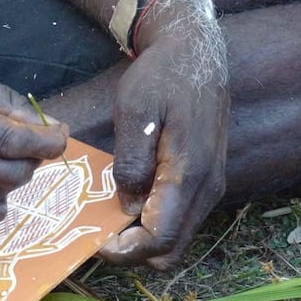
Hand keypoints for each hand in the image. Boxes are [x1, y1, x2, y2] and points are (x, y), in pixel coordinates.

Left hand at [99, 21, 229, 268]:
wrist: (193, 50)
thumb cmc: (162, 75)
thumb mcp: (136, 111)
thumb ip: (133, 162)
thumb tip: (129, 205)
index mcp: (189, 175)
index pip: (158, 238)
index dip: (123, 250)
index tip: (92, 240)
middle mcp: (207, 189)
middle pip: (169, 250)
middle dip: (131, 250)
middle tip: (96, 230)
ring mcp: (209, 186)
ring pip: (175, 237)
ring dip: (140, 237)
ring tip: (104, 215)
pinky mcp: (204, 180)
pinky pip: (178, 218)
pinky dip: (151, 222)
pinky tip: (125, 199)